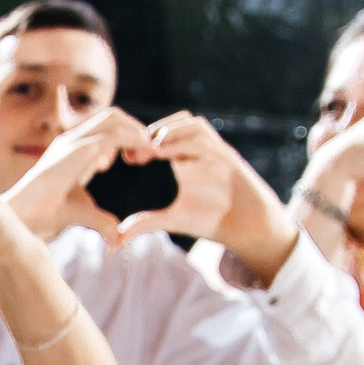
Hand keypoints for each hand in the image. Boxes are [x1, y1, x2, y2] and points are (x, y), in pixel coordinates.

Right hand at [0, 107, 153, 243]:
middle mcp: (72, 139)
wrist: (25, 217)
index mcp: (72, 149)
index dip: (126, 136)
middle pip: (112, 116)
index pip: (104, 126)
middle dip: (135, 128)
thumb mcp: (84, 213)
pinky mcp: (79, 149)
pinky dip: (133, 139)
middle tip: (149, 150)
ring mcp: (74, 140)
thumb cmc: (47, 215)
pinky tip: (141, 155)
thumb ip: (102, 220)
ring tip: (149, 150)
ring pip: (114, 118)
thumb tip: (116, 238)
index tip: (138, 158)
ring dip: (136, 131)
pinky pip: (113, 133)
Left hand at [118, 112, 299, 279]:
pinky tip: (172, 153)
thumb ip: (146, 223)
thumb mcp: (173, 220)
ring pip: (192, 125)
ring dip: (172, 131)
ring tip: (152, 147)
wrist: (248, 227)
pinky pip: (209, 140)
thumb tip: (115, 240)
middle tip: (135, 153)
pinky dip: (190, 141)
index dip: (140, 143)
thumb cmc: (212, 219)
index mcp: (182, 160)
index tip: (125, 159)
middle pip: (174, 124)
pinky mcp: (229, 157)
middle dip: (152, 133)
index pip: (159, 138)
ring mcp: (214, 151)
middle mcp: (198, 151)